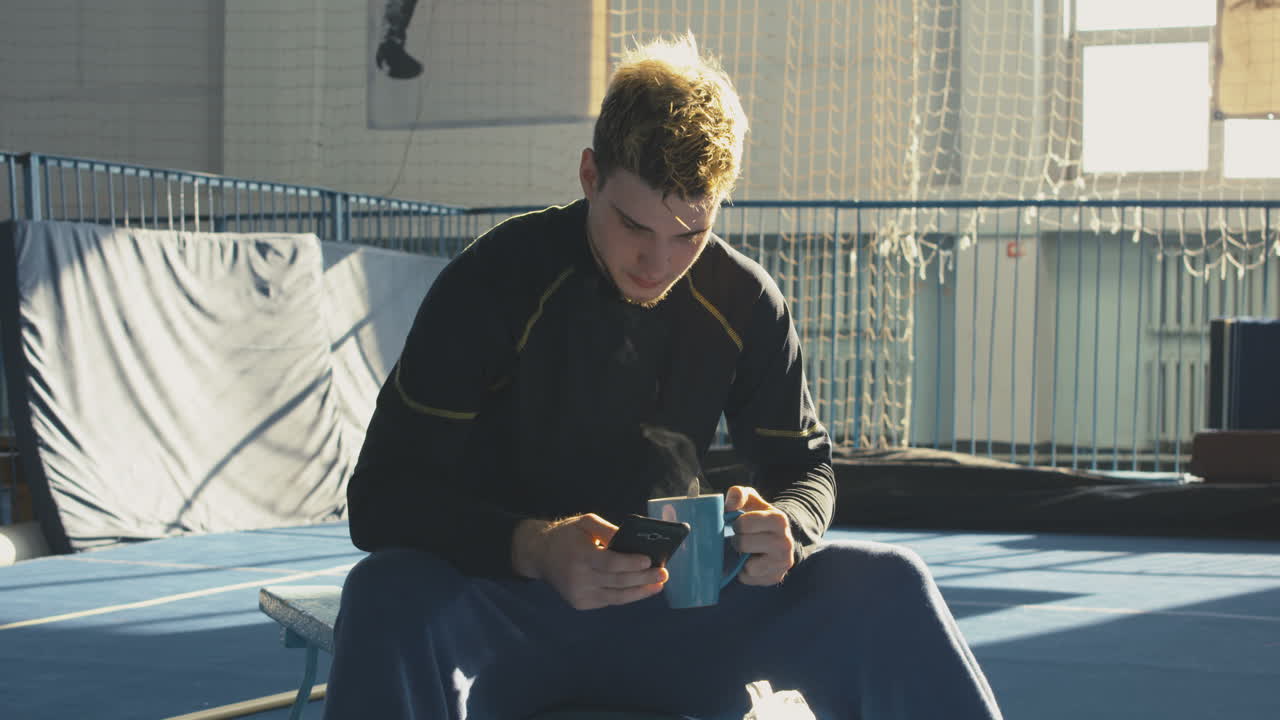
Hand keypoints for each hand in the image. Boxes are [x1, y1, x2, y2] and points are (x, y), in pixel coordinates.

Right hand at [512, 514, 667, 609]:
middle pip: (617, 582)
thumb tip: (630, 541)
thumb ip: (607, 530)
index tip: (650, 560)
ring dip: (640, 592)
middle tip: (663, 574)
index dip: (631, 563)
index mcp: (580, 555)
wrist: (540, 554)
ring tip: (657, 586)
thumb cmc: (567, 535)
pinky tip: (640, 590)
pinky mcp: (580, 604)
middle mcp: (578, 578)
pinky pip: (609, 601)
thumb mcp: (585, 522)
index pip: (610, 563)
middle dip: (643, 579)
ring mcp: (579, 594)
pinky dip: (626, 596)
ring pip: (616, 597)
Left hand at [724, 486, 794, 584]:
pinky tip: (750, 561)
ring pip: (749, 566)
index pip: (743, 524)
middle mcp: (785, 542)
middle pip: (743, 544)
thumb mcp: (751, 500)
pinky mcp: (775, 577)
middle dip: (737, 541)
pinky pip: (749, 578)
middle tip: (742, 538)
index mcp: (779, 520)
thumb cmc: (759, 517)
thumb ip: (738, 494)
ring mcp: (782, 563)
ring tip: (747, 550)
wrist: (778, 536)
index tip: (741, 524)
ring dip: (742, 558)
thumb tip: (728, 505)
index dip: (737, 524)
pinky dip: (744, 572)